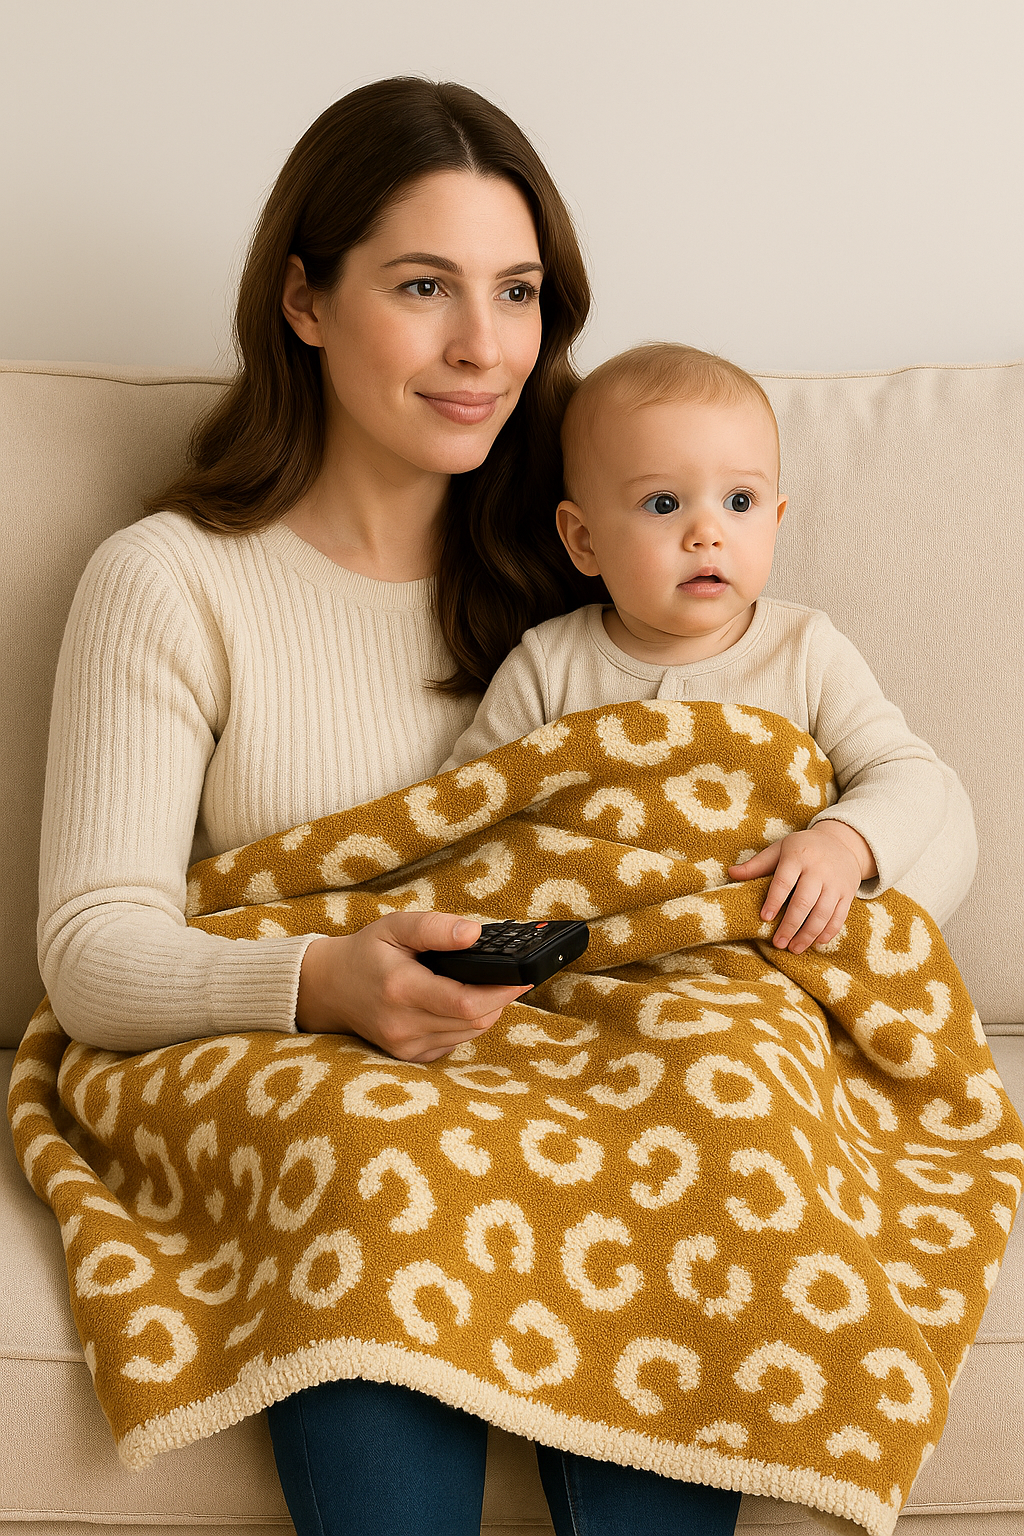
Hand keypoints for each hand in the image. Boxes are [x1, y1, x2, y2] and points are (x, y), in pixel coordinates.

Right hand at [294, 912, 531, 1061]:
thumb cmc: (366, 952)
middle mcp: (403, 1024)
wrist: (329, 987)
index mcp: (401, 989)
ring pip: (468, 1033)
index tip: (523, 977)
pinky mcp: (410, 1056)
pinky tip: (460, 1004)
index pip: (465, 1002)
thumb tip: (474, 934)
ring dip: (486, 1011)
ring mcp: (405, 1046)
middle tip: (512, 978)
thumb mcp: (395, 926)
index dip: (502, 991)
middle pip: (474, 1021)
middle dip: (501, 999)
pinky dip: (466, 1024)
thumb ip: (435, 928)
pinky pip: (454, 1043)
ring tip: (486, 986)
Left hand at [728, 822, 876, 953]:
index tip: (765, 918)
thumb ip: (757, 864)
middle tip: (778, 943)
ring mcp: (836, 882)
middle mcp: (819, 870)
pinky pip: (839, 916)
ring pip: (822, 913)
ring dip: (808, 934)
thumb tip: (731, 873)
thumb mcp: (780, 849)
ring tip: (794, 948)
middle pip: (804, 902)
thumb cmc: (803, 848)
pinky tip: (816, 942)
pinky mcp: (848, 893)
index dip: (774, 901)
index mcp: (798, 856)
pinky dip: (828, 932)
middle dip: (790, 925)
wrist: (842, 841)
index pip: (784, 882)